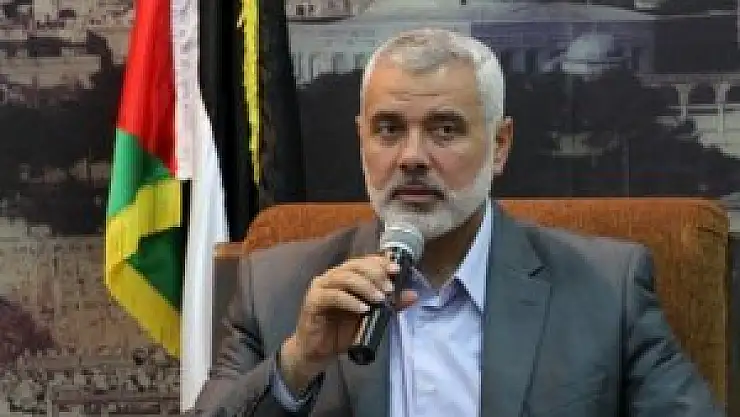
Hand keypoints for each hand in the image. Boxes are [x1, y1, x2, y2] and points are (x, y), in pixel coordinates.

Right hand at [279, 255, 416, 391]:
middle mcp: (332, 277)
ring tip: (379, 299)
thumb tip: (413, 295)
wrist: (318, 353)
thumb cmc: (342, 332)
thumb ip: (390, 305)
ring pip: (344, 278)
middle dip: (375, 274)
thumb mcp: (371, 318)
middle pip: (354, 266)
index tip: (396, 270)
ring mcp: (320, 287)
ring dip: (365, 286)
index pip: (364, 261)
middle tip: (389, 289)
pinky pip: (333, 296)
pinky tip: (363, 309)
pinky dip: (350, 301)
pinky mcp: (313, 301)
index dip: (380, 262)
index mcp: (345, 276)